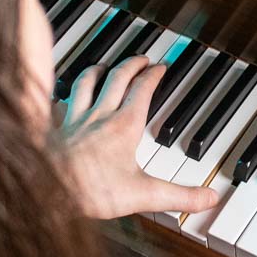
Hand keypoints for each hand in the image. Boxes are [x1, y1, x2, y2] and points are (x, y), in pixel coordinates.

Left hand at [56, 57, 220, 221]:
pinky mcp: (56, 128)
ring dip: (98, 70)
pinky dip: (65, 92)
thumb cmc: (91, 190)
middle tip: (141, 59)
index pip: (143, 89)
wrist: (46, 189)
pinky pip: (61, 100)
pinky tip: (65, 95)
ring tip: (104, 66)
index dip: (153, 75)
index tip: (160, 67)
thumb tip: (209, 198)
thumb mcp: (144, 196)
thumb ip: (179, 196)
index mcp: (125, 125)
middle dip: (131, 64)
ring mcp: (76, 119)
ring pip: (87, 82)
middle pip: (117, 78)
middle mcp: (100, 115)